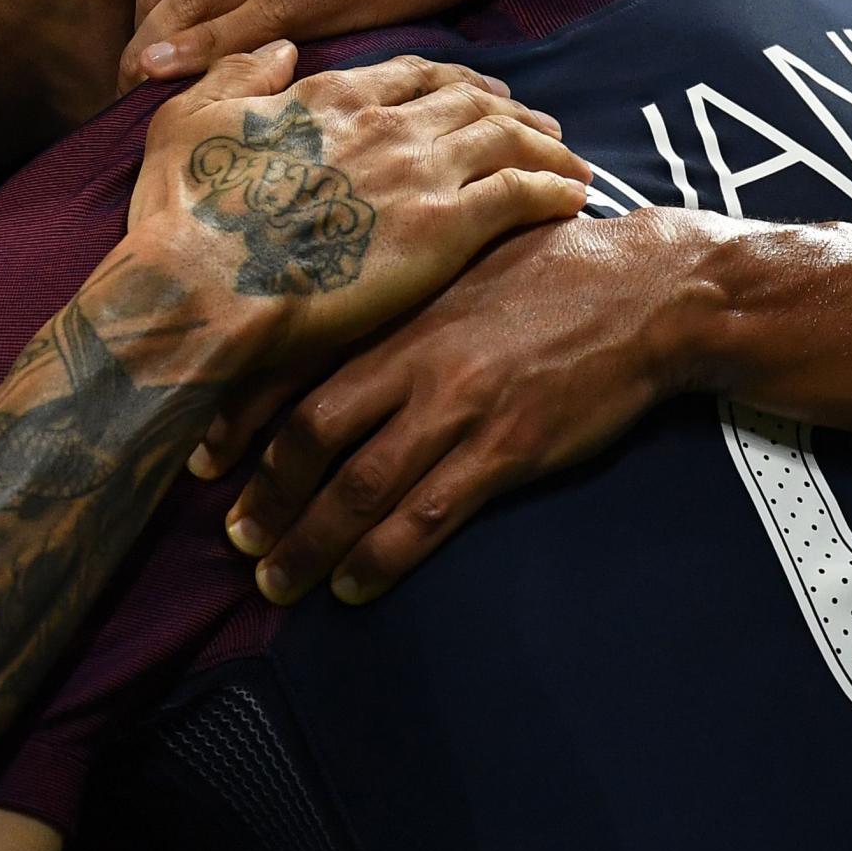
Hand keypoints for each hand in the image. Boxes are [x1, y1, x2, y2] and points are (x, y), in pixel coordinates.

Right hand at [105, 43, 591, 385]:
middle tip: (541, 127)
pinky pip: (523, 196)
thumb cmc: (182, 213)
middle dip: (514, 109)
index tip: (479, 93)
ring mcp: (419, 173)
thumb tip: (278, 49)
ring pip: (509, 140)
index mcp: (328, 95)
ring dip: (547, 146)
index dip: (453, 80)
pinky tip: (572, 200)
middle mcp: (385, 122)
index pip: (411, 74)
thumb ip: (237, 76)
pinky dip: (554, 190)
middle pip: (473, 101)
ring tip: (571, 163)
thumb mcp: (187, 121)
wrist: (202, 286)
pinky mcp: (444, 230)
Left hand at [194, 208, 705, 605]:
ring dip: (311, 542)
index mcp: (392, 312)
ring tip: (277, 579)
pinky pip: (428, 517)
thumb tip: (332, 327)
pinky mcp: (508, 450)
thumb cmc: (547, 271)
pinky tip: (353, 586)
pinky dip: (382, 558)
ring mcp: (459, 408)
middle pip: (312, 437)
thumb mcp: (454, 264)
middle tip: (235, 540)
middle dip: (267, 496)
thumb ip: (393, 300)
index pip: (293, 370)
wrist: (648, 291)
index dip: (240, 420)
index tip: (203, 461)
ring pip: (361, 488)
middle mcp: (412, 361)